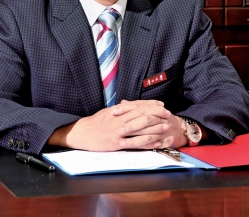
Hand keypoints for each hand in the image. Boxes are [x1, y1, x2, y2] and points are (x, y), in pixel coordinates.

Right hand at [48, 100, 187, 150]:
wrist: (81, 133)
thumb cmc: (94, 123)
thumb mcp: (107, 112)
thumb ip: (120, 109)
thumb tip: (130, 104)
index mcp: (117, 111)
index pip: (138, 105)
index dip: (151, 104)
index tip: (161, 104)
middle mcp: (119, 119)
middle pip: (142, 114)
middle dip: (157, 114)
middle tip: (168, 114)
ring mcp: (118, 132)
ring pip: (140, 128)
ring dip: (155, 127)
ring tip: (166, 127)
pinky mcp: (116, 144)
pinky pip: (134, 143)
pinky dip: (146, 142)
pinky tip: (155, 142)